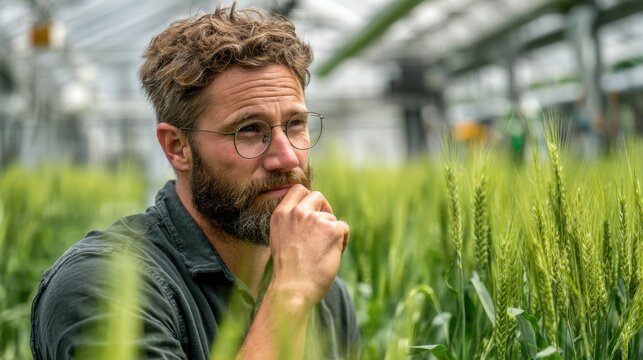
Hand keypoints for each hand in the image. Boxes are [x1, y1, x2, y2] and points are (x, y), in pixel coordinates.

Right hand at [267, 184, 348, 308]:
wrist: (293, 289)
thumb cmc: (287, 270)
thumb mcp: (279, 239)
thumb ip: (291, 222)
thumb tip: (308, 213)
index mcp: (281, 214)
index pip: (298, 189)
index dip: (308, 198)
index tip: (312, 211)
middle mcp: (297, 213)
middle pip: (318, 196)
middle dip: (324, 209)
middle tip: (325, 228)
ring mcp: (316, 220)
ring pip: (332, 217)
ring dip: (332, 232)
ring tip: (324, 253)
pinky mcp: (333, 230)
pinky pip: (344, 228)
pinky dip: (342, 241)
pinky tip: (333, 254)